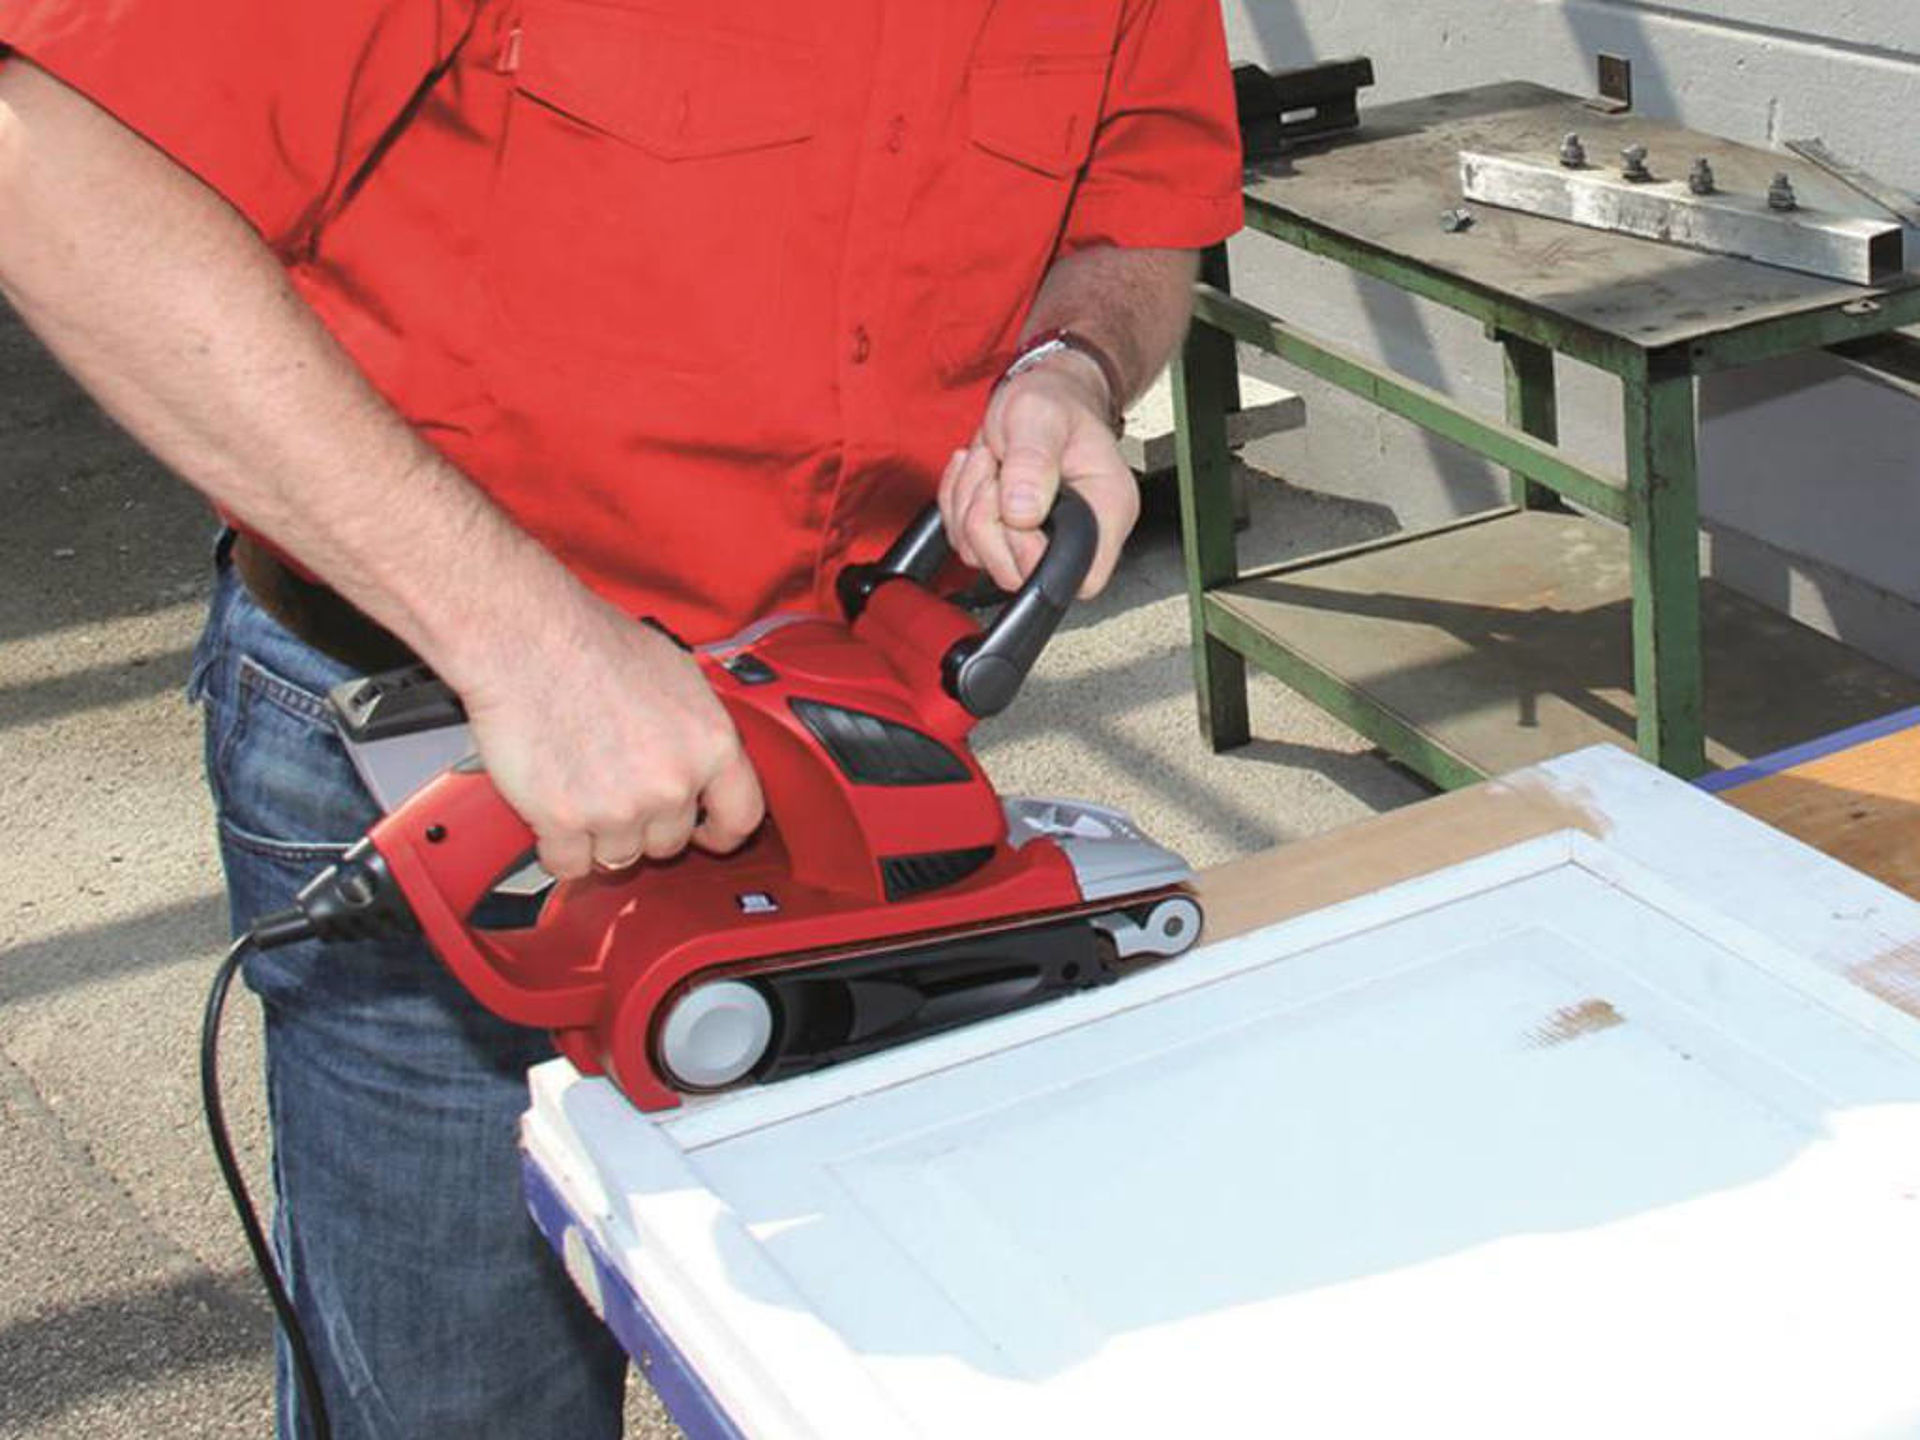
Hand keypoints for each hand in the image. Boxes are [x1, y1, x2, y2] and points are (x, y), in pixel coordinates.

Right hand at [456, 591, 764, 879]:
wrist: (526, 638)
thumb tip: (698, 754)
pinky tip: (553, 817)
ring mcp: (620, 808)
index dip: (722, 831)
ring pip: (620, 857)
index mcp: (710, 744)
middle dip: (646, 824)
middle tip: (618, 790)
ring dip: (601, 836)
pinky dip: (559, 849)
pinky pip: (570, 864)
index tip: (707, 834)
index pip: (741, 816)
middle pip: (671, 842)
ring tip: (580, 788)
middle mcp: (671, 782)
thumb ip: (695, 728)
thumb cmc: (592, 641)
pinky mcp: (565, 821)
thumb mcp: (677, 673)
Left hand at [938, 353, 1139, 596]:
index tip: (1017, 507)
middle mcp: (1078, 534)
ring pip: (982, 556)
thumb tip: (1022, 512)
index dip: (1033, 553)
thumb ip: (1032, 461)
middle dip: (987, 520)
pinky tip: (980, 473)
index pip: (1081, 577)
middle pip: (1017, 573)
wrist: (1042, 392)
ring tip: (991, 463)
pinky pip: (964, 541)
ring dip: (968, 506)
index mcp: (1105, 511)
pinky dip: (957, 505)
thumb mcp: (1039, 416)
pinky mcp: (1007, 535)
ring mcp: (1039, 538)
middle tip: (995, 472)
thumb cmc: (1055, 401)